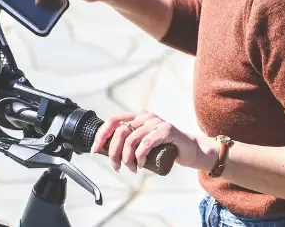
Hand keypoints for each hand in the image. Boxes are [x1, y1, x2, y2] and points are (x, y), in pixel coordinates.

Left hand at [90, 111, 215, 172]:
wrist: (189, 150)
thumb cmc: (164, 148)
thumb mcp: (143, 143)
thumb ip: (129, 142)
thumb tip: (105, 151)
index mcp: (137, 117)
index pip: (113, 120)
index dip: (101, 135)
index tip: (95, 150)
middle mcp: (145, 116)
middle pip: (120, 132)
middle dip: (113, 153)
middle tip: (117, 167)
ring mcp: (156, 122)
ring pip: (131, 140)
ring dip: (127, 158)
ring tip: (131, 168)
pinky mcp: (166, 130)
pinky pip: (146, 143)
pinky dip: (139, 156)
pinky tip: (140, 165)